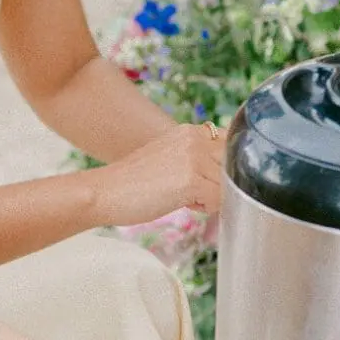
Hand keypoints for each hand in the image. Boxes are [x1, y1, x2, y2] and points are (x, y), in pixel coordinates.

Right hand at [89, 125, 222, 226]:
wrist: (105, 192)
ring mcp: (194, 158)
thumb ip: (197, 157)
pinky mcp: (191, 181)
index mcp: (190, 131)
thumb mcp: (170, 157)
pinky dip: (205, 208)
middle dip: (219, 183)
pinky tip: (183, 204)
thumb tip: (226, 175)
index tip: (206, 179)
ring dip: (212, 197)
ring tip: (184, 197)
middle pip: (233, 167)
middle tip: (193, 192)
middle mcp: (195, 139)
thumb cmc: (133, 182)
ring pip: (228, 184)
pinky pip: (218, 200)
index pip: (231, 146)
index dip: (223, 168)